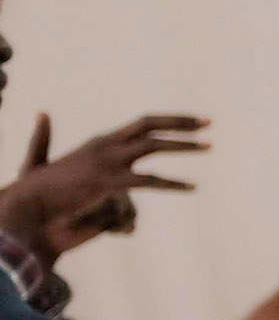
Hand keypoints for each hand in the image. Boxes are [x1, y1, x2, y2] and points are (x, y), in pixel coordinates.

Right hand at [0, 112, 206, 263]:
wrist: (27, 207)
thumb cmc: (34, 189)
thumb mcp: (39, 160)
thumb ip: (43, 137)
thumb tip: (41, 112)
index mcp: (100, 141)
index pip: (142, 123)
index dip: (170, 120)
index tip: (195, 120)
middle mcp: (106, 146)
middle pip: (151, 126)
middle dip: (182, 123)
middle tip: (209, 123)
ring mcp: (108, 162)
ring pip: (154, 146)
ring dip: (183, 145)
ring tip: (208, 146)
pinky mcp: (108, 183)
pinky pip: (149, 181)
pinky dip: (173, 184)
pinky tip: (192, 186)